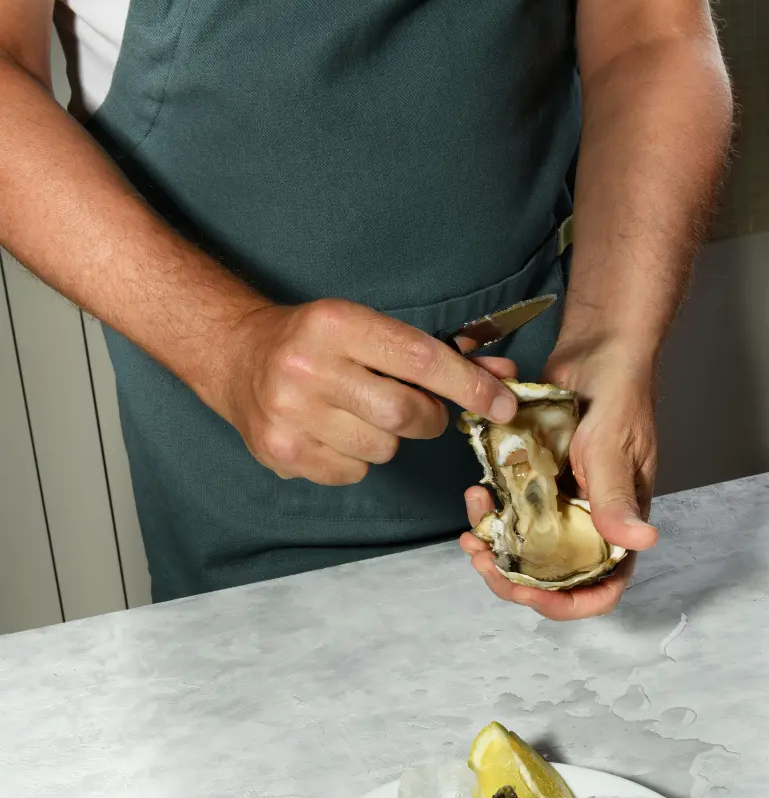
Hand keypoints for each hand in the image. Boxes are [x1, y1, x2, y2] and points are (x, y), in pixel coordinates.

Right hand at [218, 298, 518, 484]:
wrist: (236, 357)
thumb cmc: (315, 340)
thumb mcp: (368, 328)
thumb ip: (435, 353)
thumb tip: (501, 378)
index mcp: (336, 324)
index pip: (419, 358)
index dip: (469, 384)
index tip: (503, 403)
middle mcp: (308, 368)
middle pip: (404, 414)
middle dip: (428, 418)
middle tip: (420, 411)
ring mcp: (290, 414)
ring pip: (382, 449)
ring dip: (387, 438)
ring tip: (358, 414)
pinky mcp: (281, 452)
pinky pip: (352, 472)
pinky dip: (356, 459)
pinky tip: (333, 433)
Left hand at [460, 343, 657, 619]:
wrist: (600, 348)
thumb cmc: (621, 395)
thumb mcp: (614, 449)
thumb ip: (617, 498)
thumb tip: (643, 540)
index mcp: (618, 523)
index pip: (603, 586)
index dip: (570, 604)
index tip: (530, 597)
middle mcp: (589, 520)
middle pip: (552, 575)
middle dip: (513, 578)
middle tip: (482, 560)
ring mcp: (559, 501)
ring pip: (523, 546)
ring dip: (494, 547)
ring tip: (471, 532)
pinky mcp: (534, 479)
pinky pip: (508, 509)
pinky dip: (488, 510)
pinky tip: (475, 493)